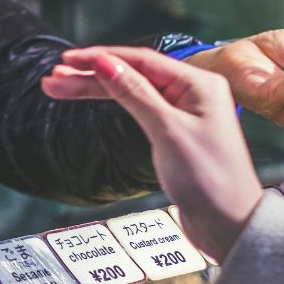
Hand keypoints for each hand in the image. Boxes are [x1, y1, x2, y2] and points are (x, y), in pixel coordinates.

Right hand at [43, 48, 262, 261]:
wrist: (230, 225)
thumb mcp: (167, 131)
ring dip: (95, 90)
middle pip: (132, 74)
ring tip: (58, 89)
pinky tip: (91, 98)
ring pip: (131, 91)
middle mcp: (192, 93)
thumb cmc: (210, 180)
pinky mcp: (175, 133)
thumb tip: (105, 62)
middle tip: (53, 80)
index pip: (141, 59)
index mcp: (199, 83)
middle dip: (90, 76)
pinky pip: (138, 109)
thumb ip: (134, 93)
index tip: (67, 62)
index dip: (101, 58)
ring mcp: (183, 113)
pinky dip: (113, 104)